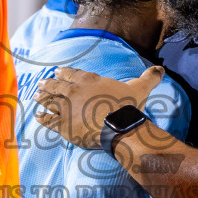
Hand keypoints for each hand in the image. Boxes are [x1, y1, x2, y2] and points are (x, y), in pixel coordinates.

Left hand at [34, 65, 163, 150]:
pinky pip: (48, 120)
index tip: (57, 71)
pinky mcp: (63, 125)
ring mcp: (66, 108)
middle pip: (56, 85)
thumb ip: (149, 77)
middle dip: (48, 84)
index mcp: (88, 80)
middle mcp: (74, 91)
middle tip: (41, 82)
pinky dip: (42, 118)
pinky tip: (37, 116)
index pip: (71, 74)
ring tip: (36, 96)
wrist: (118, 127)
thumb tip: (161, 70)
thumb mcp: (140, 88)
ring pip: (49, 101)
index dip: (63, 73)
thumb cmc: (127, 107)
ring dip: (42, 98)